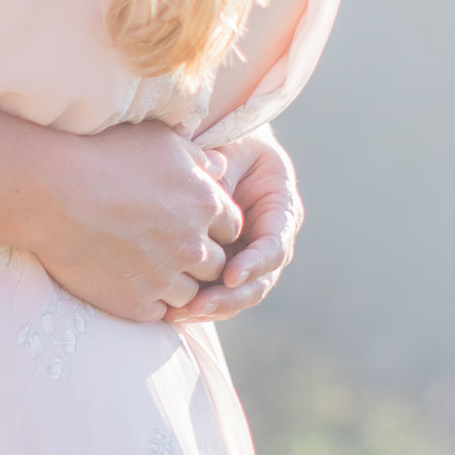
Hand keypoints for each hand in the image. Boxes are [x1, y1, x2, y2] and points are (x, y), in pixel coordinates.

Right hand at [28, 122, 243, 324]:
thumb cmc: (104, 156)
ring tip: (151, 269)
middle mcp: (192, 246)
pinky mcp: (135, 303)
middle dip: (201, 258)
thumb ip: (199, 158)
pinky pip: (159, 312)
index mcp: (205, 206)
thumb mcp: (160, 141)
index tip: (192, 224)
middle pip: (217, 265)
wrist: (52, 195)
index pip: (233, 229)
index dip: (214, 227)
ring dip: (177, 284)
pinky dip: (150, 301)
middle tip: (173, 249)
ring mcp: (164, 278)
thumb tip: (220, 168)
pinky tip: (131, 283)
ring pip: (191, 294)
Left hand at [168, 134, 301, 327]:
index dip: (256, 263)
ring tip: (182, 312)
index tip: (231, 276)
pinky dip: (198, 304)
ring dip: (213, 307)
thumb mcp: (227, 152)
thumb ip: (220, 178)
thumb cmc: (223, 142)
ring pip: (239, 294)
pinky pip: (216, 293)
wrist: (212, 149)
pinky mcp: (224, 267)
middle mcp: (270, 239)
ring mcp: (248, 257)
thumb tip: (207, 196)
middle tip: (201, 305)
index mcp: (281, 209)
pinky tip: (173, 311)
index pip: (275, 245)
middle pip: (260, 280)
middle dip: (231, 297)